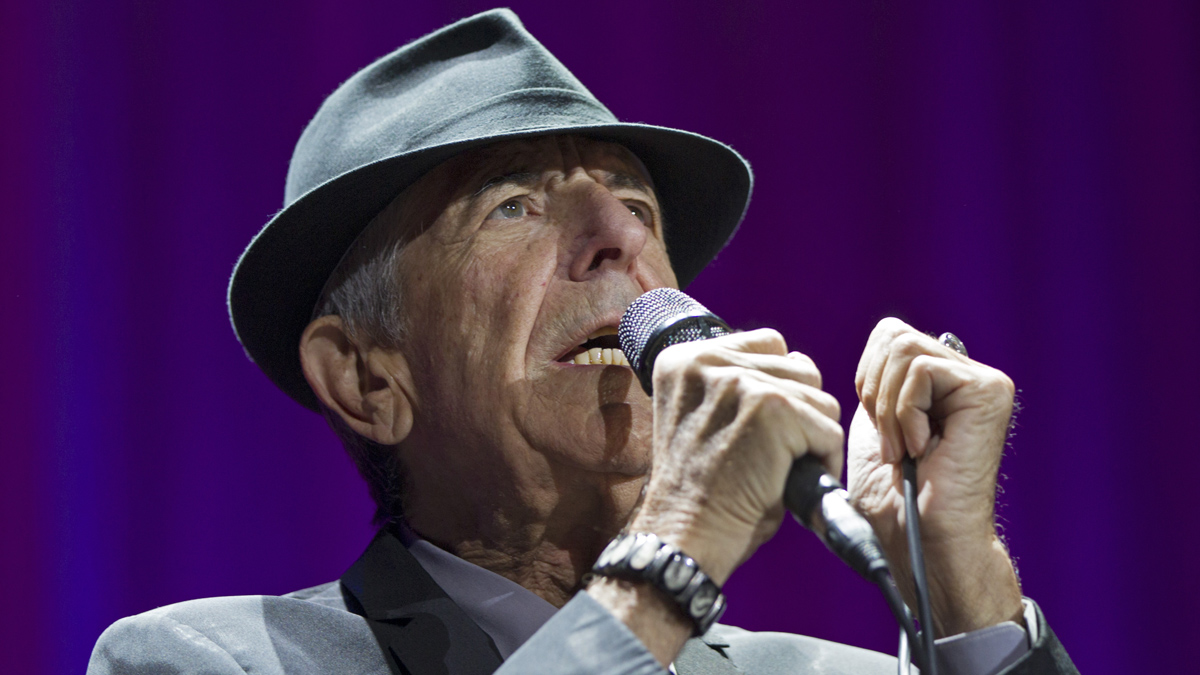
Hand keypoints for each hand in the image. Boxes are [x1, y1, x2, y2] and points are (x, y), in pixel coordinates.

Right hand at [631, 328, 843, 584]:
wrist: (684, 536)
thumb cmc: (698, 492)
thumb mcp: (703, 417)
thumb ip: (736, 384)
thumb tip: (801, 363)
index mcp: (684, 359)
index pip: (767, 343)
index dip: (776, 388)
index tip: (756, 429)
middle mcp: (708, 360)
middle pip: (800, 367)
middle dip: (799, 412)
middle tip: (768, 456)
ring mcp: (742, 382)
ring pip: (820, 398)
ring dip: (810, 439)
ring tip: (777, 470)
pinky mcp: (774, 409)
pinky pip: (829, 431)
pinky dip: (823, 463)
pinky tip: (789, 484)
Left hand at [848, 318, 1022, 636]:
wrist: (916, 537)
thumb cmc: (893, 496)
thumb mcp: (874, 423)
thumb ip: (881, 377)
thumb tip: (887, 333)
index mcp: (940, 380)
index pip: (889, 334)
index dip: (867, 378)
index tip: (878, 429)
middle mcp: (966, 374)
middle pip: (893, 335)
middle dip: (874, 392)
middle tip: (891, 443)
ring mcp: (982, 381)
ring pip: (905, 350)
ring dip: (889, 410)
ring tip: (905, 450)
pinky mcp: (990, 392)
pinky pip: (921, 371)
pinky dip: (905, 414)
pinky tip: (921, 449)